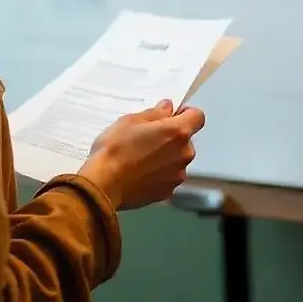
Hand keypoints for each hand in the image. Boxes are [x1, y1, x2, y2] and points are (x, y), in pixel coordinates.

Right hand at [78, 100, 204, 209]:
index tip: (171, 115)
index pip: (198, 117)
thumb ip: (155, 113)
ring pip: (177, 159)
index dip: (186, 113)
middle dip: (171, 137)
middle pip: (186, 140)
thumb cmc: (116, 148)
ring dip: (165, 156)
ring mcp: (177, 176)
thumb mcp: (130, 121)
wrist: (104, 184)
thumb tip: (168, 108)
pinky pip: (168, 176)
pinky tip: (139, 173)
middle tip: (146, 137)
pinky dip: (159, 173)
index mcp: (177, 132)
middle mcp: (184, 154)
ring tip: (140, 157)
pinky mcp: (168, 192)